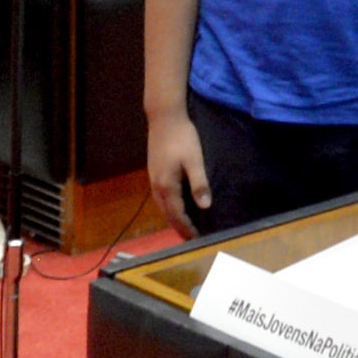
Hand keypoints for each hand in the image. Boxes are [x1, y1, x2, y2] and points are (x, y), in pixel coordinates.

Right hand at [148, 107, 218, 236]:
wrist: (164, 117)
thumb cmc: (182, 137)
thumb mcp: (194, 160)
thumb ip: (199, 183)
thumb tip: (205, 206)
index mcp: (167, 186)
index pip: (177, 215)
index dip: (187, 228)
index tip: (196, 240)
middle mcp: (157, 186)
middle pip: (167, 214)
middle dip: (179, 227)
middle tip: (191, 239)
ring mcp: (153, 179)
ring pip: (162, 206)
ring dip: (173, 218)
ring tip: (185, 226)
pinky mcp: (154, 171)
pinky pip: (160, 197)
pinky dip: (169, 206)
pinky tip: (176, 204)